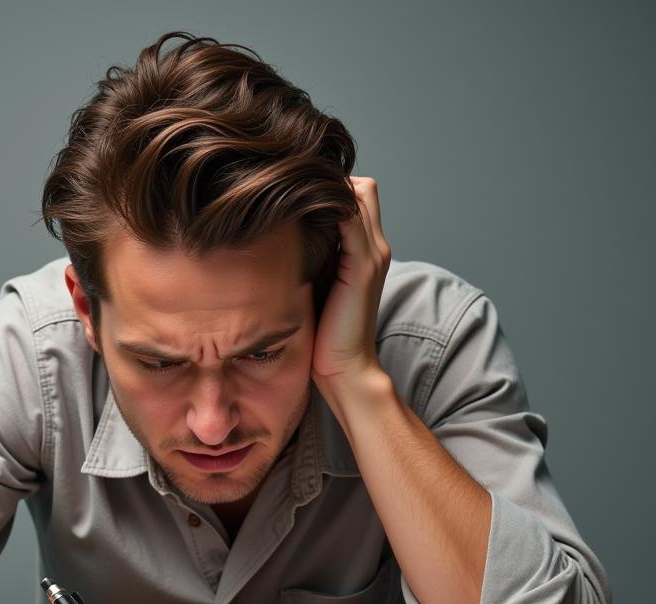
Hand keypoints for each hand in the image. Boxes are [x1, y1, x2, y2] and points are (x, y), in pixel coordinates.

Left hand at [311, 176, 391, 388]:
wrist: (343, 368)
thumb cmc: (324, 334)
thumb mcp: (314, 283)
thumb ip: (311, 256)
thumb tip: (280, 233)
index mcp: (365, 250)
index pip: (356, 194)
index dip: (329, 188)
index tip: (295, 194)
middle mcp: (375, 246)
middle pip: (361, 187)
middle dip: (327, 184)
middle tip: (290, 192)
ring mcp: (373, 254)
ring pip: (360, 195)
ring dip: (327, 191)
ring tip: (291, 197)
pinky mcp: (364, 266)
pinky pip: (352, 219)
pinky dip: (330, 207)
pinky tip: (299, 212)